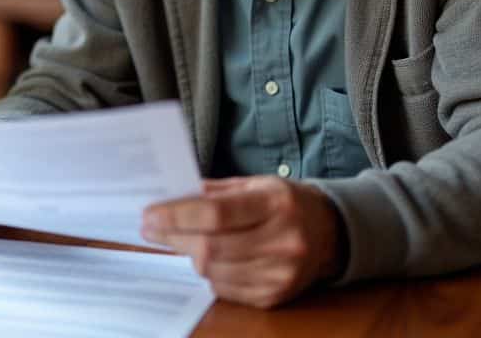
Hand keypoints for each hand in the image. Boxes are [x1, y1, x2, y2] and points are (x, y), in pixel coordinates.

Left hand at [141, 176, 344, 308]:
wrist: (331, 233)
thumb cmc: (285, 203)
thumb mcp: (256, 184)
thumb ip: (215, 191)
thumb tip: (171, 197)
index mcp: (276, 204)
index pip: (216, 213)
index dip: (177, 216)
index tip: (149, 214)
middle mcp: (282, 240)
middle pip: (211, 246)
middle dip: (173, 237)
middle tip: (150, 228)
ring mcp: (280, 273)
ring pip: (214, 271)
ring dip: (189, 255)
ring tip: (180, 240)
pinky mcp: (275, 296)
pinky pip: (225, 289)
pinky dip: (209, 273)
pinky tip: (208, 258)